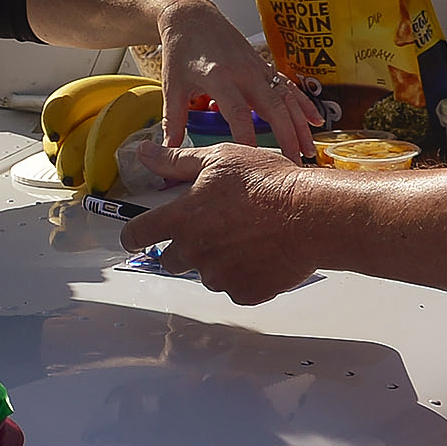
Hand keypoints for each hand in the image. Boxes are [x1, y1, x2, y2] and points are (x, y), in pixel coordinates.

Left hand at [118, 144, 346, 304]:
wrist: (311, 214)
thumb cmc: (268, 182)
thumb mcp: (219, 159)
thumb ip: (176, 161)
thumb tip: (143, 152)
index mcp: (181, 219)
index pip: (138, 234)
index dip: (135, 234)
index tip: (138, 235)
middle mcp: (194, 252)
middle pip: (171, 259)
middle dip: (185, 246)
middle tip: (214, 227)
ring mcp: (219, 276)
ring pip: (207, 272)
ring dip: (218, 259)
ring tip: (248, 235)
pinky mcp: (245, 292)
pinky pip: (236, 287)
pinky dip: (245, 274)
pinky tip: (263, 253)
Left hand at [148, 0, 321, 158]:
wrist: (193, 17)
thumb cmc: (181, 51)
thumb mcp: (173, 85)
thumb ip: (174, 119)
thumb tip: (168, 149)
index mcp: (218, 76)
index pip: (235, 110)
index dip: (245, 136)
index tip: (252, 159)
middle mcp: (243, 71)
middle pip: (271, 105)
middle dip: (286, 134)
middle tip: (295, 161)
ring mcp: (257, 68)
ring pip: (286, 97)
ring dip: (300, 123)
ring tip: (309, 149)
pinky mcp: (264, 66)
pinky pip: (289, 87)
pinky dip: (304, 104)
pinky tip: (316, 121)